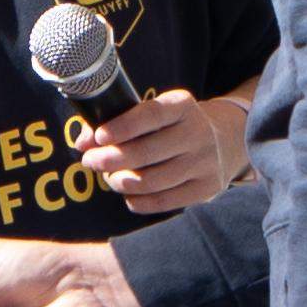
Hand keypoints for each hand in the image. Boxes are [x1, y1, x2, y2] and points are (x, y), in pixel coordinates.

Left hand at [73, 85, 247, 213]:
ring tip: (109, 178)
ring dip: (121, 182)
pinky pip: (163, 201)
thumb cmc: (172, 127)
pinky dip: (138, 201)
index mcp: (183, 106)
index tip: (98, 137)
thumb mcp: (154, 113)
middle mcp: (198, 132)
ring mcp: (205, 162)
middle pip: (147, 152)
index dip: (122, 127)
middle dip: (111, 159)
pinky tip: (128, 194)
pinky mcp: (206, 188)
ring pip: (152, 181)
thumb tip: (83, 142)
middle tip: (90, 162)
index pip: (151, 114)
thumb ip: (117, 122)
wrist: (224, 141)